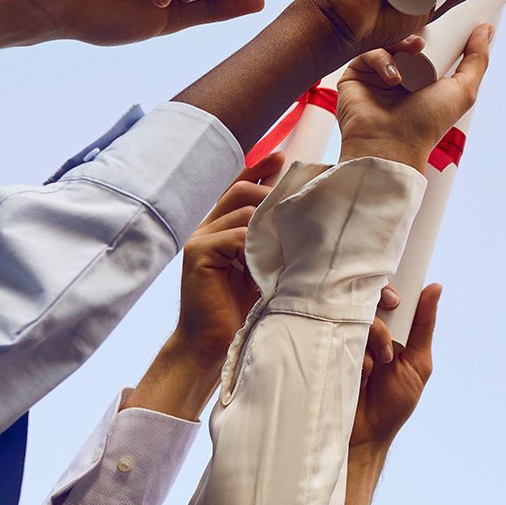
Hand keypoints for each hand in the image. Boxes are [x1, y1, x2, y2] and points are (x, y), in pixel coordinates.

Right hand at [169, 155, 280, 364]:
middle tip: (301, 198)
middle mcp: (207, 229)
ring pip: (241, 211)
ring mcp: (200, 240)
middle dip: (272, 191)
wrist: (212, 347)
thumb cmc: (243, 313)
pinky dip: (257, 242)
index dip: (258, 170)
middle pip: (240, 191)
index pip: (238, 188)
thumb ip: (272, 245)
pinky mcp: (199, 255)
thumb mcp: (263, 271)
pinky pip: (234, 234)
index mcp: (221, 230)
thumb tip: (306, 225)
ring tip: (296, 230)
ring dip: (272, 219)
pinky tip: (274, 256)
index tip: (283, 157)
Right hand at [334, 25, 491, 171]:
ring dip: (400, 44)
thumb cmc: (426, 124)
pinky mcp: (354, 76)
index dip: (435, 33)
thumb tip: (486, 29)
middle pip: (405, 40)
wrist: (390, 144)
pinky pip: (367, 53)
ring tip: (412, 53)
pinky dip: (381, 58)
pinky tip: (392, 76)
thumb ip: (477, 60)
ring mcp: (375, 75)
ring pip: (386, 42)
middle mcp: (399, 75)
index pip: (427, 46)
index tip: (443, 20)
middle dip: (416, 35)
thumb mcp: (462, 91)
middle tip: (424, 41)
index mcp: (422, 78)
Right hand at [351, 283, 439, 453]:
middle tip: (388, 338)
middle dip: (380, 313)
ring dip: (371, 337)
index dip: (389, 291)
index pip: (385, 295)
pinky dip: (354, 350)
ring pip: (354, 315)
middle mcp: (363, 329)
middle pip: (366, 299)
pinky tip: (361, 372)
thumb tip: (435, 288)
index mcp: (386, 327)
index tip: (395, 302)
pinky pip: (337, 335)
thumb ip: (424, 326)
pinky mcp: (326, 350)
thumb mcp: (418, 364)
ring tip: (378, 366)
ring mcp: (343, 338)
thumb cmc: (392, 404)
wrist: (363, 437)